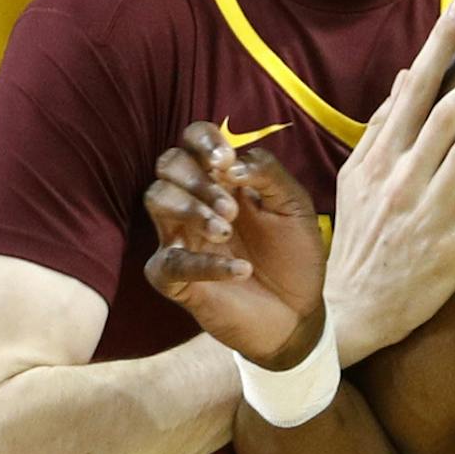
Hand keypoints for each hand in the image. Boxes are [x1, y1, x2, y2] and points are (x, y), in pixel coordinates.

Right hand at [143, 124, 325, 366]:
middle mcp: (196, 202)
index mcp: (224, 180)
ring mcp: (182, 238)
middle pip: (168, 164)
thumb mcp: (295, 207)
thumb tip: (230, 163)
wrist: (299, 313)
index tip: (225, 159)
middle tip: (232, 207)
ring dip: (192, 208)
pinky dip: (205, 264)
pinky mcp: (175, 279)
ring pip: (155, 198)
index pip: (194, 140)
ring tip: (228, 230)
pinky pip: (170, 261)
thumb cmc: (294, 256)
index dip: (203, 140)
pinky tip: (241, 270)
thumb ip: (269, 174)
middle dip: (197, 177)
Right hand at [324, 0, 454, 360]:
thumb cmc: (359, 238)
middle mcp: (403, 177)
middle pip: (450, 112)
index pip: (415, 88)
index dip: (440, 44)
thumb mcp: (357, 179)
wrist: (348, 309)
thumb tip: (409, 77)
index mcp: (380, 157)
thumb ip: (383, 127)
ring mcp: (429, 212)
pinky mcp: (452, 248)